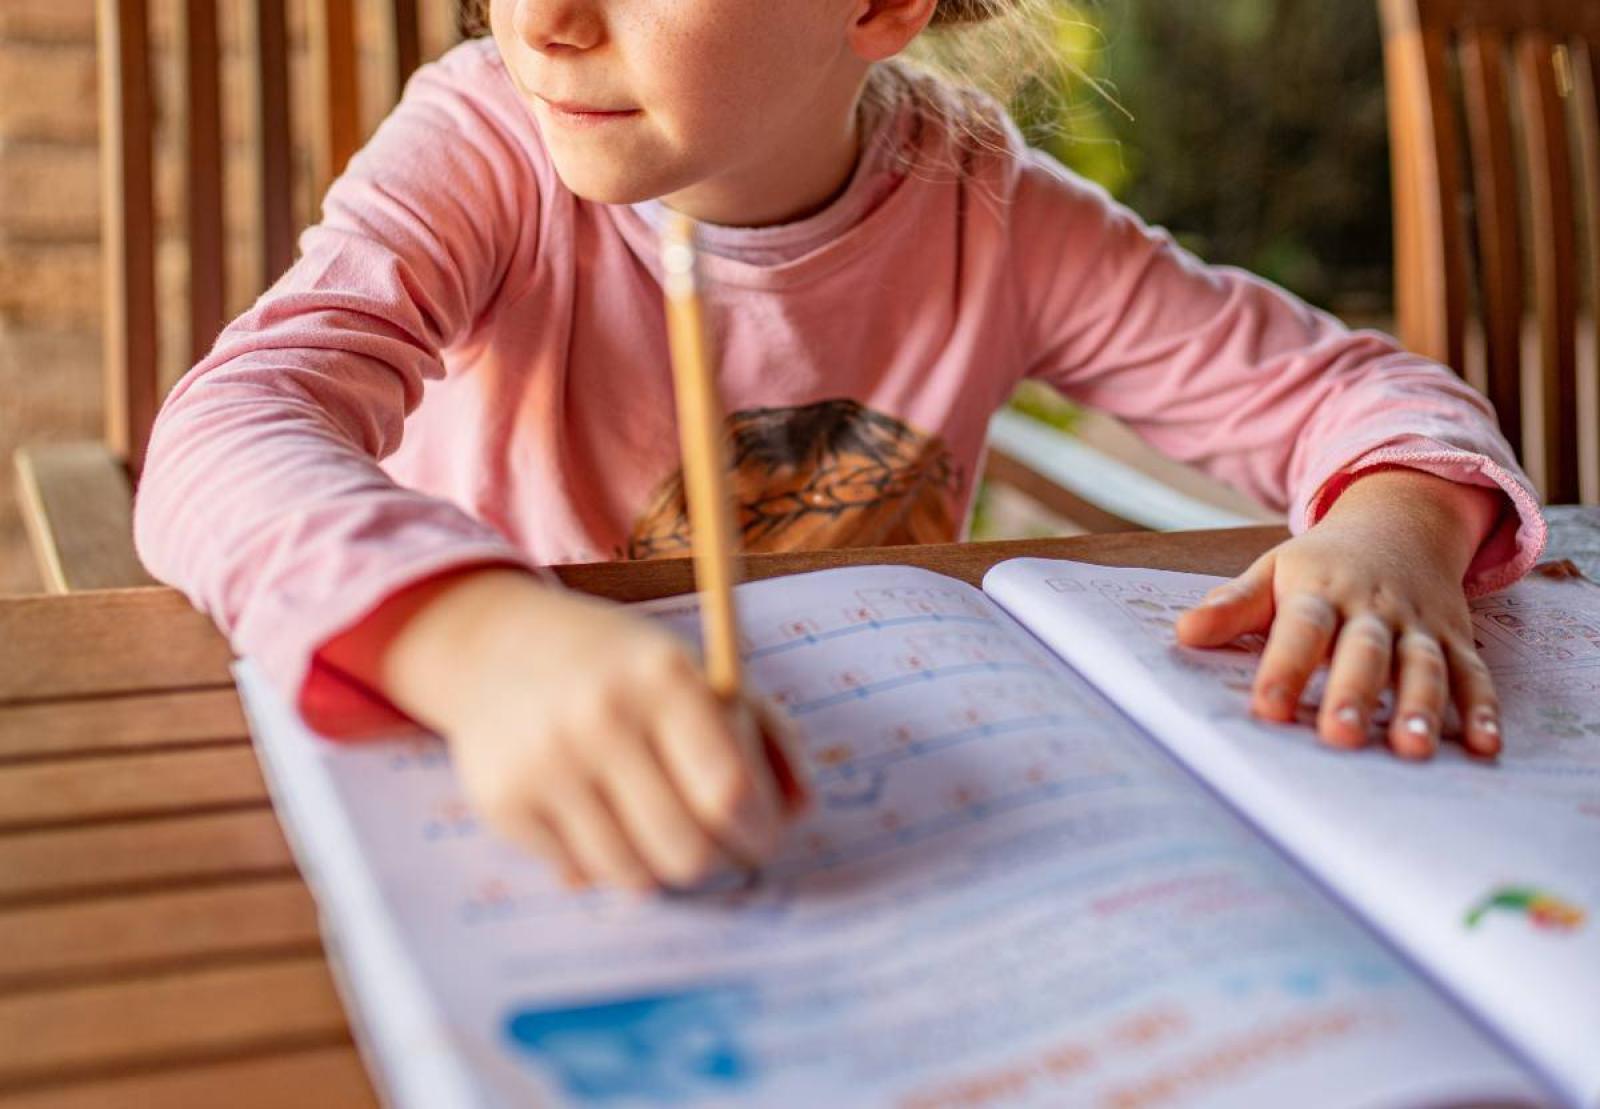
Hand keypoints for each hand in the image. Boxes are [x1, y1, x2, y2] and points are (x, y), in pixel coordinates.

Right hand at [327, 568, 809, 890]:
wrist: (500, 645)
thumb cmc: (621, 666)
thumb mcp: (697, 671)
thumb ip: (765, 734)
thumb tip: (801, 809)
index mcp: (662, 676)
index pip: (728, 790)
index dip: (759, 831)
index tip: (763, 838)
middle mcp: (600, 717)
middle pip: (687, 849)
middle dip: (717, 861)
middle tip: (719, 848)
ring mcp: (546, 763)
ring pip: (634, 875)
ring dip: (659, 867)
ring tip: (659, 830)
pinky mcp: (504, 802)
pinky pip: (580, 874)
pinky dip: (602, 861)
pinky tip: (599, 817)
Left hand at [1173, 469, 1505, 759]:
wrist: (1400, 520)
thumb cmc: (1321, 563)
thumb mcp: (1272, 573)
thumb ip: (1233, 606)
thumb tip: (1183, 633)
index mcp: (1320, 592)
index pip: (1300, 629)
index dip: (1285, 668)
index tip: (1268, 708)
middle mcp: (1372, 609)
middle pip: (1364, 651)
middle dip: (1353, 692)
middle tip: (1340, 736)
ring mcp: (1418, 625)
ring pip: (1423, 665)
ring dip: (1420, 706)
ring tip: (1412, 749)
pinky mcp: (1455, 639)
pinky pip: (1473, 673)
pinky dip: (1482, 707)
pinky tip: (1485, 744)